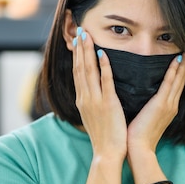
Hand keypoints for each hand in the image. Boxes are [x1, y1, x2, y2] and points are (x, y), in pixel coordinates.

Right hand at [71, 28, 126, 158]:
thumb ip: (92, 100)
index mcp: (82, 100)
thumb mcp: (93, 115)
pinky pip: (105, 82)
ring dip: (87, 52)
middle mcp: (85, 98)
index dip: (77, 55)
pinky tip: (102, 54)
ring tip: (86, 36)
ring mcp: (95, 100)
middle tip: (79, 30)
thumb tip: (93, 89)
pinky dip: (103, 67)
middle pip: (80, 67)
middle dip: (79, 48)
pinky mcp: (107, 104)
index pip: (77, 72)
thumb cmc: (103, 135)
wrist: (106, 153)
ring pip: (88, 71)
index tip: (77, 40)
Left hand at [127, 53, 184, 157]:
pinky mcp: (161, 104)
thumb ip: (148, 108)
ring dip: (182, 65)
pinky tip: (176, 60)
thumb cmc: (138, 136)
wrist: (138, 149)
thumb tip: (143, 100)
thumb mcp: (146, 119)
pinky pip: (169, 83)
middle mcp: (172, 105)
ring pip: (178, 80)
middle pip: (181, 81)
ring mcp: (168, 104)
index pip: (176, 87)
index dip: (180, 73)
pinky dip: (173, 71)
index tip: (182, 61)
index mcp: (168, 109)